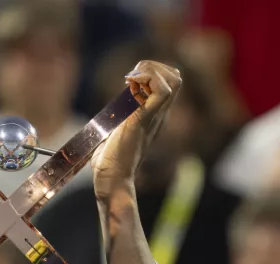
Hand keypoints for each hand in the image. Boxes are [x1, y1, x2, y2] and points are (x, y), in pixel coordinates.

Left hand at [93, 60, 181, 195]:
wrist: (112, 181)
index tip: (129, 80)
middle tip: (131, 78)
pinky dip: (145, 79)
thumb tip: (103, 123)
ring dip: (150, 70)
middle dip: (153, 66)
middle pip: (175, 77)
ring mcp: (154, 117)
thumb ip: (116, 124)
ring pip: (173, 80)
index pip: (169, 84)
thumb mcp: (114, 135)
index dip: (151, 72)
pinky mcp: (143, 120)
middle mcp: (159, 115)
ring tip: (130, 81)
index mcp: (154, 117)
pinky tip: (127, 85)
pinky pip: (160, 91)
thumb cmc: (109, 163)